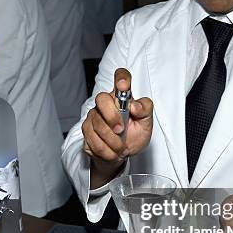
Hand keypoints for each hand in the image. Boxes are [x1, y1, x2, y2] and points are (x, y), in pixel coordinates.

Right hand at [82, 68, 152, 187]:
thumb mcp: (146, 123)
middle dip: (112, 117)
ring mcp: (94, 115)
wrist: (122, 155)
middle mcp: (106, 102)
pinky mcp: (86, 129)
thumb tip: (135, 105)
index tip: (124, 85)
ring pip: (97, 124)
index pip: (121, 77)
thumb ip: (145, 110)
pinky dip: (105, 149)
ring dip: (112, 140)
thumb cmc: (135, 134)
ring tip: (122, 148)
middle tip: (121, 130)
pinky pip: (92, 139)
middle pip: (102, 99)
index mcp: (122, 97)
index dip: (121, 78)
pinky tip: (113, 152)